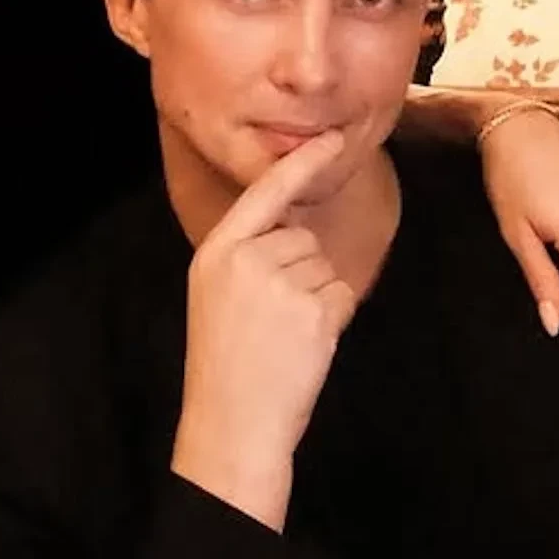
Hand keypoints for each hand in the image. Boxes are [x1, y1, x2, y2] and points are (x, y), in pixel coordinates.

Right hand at [171, 131, 356, 532]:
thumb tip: (295, 228)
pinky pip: (342, 294)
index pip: (265, 193)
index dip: (301, 163)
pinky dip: (333, 318)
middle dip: (299, 270)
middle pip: (301, 237)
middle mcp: (248, 259)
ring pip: (324, 265)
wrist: (231, 420)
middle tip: (271, 319)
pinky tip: (305, 345)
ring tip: (284, 335)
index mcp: (217, 251)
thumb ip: (247, 255)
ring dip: (317, 296)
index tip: (330, 139)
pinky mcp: (316, 313)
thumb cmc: (224, 361)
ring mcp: (283, 285)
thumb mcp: (215, 293)